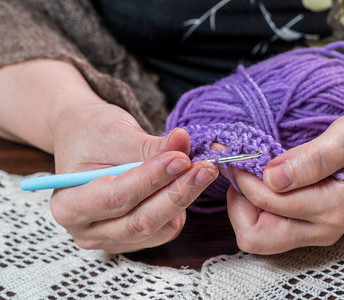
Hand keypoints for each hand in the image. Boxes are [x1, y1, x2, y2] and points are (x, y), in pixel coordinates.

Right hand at [50, 102, 218, 252]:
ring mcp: (111, 239)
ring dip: (184, 198)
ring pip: (157, 227)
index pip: (118, 198)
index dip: (153, 179)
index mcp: (69, 204)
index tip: (182, 158)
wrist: (85, 140)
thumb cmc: (92, 134)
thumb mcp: (117, 133)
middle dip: (177, 193)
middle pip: (140, 221)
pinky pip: (164, 230)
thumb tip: (183, 143)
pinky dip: (180, 206)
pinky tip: (186, 183)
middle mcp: (87, 230)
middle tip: (205, 167)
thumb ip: (150, 145)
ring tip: (202, 170)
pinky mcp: (133, 238)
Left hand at [226, 76, 343, 253]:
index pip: (268, 200)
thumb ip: (311, 160)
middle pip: (257, 237)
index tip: (234, 151)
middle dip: (237, 203)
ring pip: (261, 237)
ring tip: (248, 173)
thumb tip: (272, 177)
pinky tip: (261, 181)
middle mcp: (323, 227)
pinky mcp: (315, 223)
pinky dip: (257, 208)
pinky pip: (273, 228)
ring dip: (244, 207)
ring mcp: (318, 229)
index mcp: (332, 207)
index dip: (244, 176)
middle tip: (239, 168)